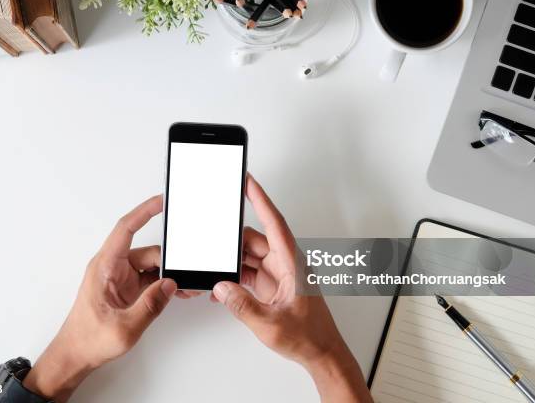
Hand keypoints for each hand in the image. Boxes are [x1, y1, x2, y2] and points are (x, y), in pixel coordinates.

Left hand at [23, 195, 188, 401]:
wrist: (76, 355)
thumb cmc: (88, 339)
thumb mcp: (124, 327)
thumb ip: (150, 305)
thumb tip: (170, 285)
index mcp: (104, 267)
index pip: (125, 229)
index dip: (144, 212)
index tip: (161, 201)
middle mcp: (113, 268)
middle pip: (148, 252)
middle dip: (169, 261)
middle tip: (186, 271)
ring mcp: (121, 278)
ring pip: (153, 266)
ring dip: (169, 275)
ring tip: (185, 288)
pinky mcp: (128, 288)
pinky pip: (151, 278)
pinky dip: (165, 284)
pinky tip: (177, 292)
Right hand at [212, 176, 372, 402]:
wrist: (322, 353)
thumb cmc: (309, 336)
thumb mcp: (270, 324)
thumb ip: (243, 305)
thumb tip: (222, 288)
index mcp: (293, 264)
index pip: (274, 223)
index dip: (260, 199)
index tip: (248, 181)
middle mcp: (286, 264)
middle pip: (254, 240)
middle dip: (232, 242)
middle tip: (212, 241)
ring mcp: (278, 274)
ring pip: (250, 255)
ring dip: (232, 262)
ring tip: (214, 268)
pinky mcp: (272, 285)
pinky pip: (249, 271)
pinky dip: (235, 276)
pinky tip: (223, 287)